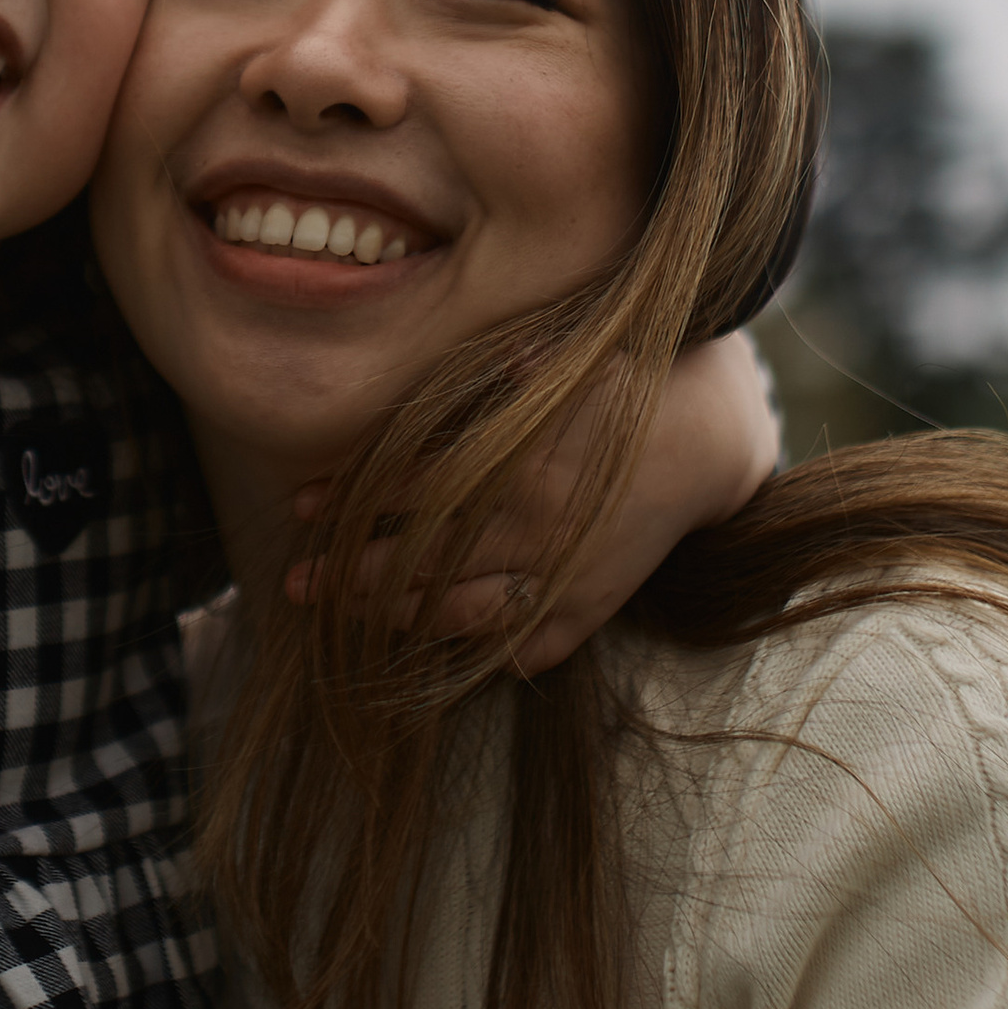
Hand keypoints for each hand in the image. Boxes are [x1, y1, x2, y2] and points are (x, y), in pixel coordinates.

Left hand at [288, 328, 781, 674]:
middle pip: (423, 562)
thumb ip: (492, 371)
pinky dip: (487, 653)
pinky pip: (531, 646)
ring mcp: (565, 576)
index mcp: (519, 466)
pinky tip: (443, 650)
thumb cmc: (621, 383)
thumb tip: (452, 372)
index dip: (353, 499)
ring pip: (466, 614)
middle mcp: (537, 529)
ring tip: (346, 618)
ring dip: (400, 618)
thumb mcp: (558, 356)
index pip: (410, 490)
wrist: (710, 438)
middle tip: (297, 584)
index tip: (304, 506)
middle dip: (351, 576)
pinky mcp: (592, 604)